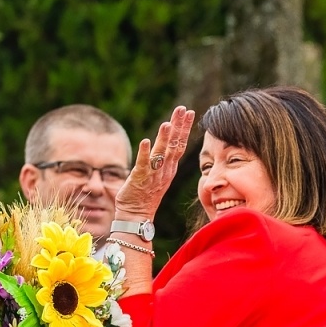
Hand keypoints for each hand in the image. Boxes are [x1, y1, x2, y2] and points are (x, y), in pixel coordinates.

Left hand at [112, 106, 194, 222]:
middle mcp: (164, 170)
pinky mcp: (139, 179)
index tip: (189, 112)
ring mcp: (153, 175)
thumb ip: (161, 159)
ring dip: (164, 138)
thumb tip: (164, 143)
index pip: (179, 144)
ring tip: (167, 123)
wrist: (136, 216)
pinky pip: (143, 165)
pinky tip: (146, 141)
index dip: (184, 128)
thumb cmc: (145, 195)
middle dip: (178, 126)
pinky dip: (144, 153)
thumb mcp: (158, 175)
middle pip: (174, 145)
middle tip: (182, 109)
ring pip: (161, 154)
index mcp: (169, 168)